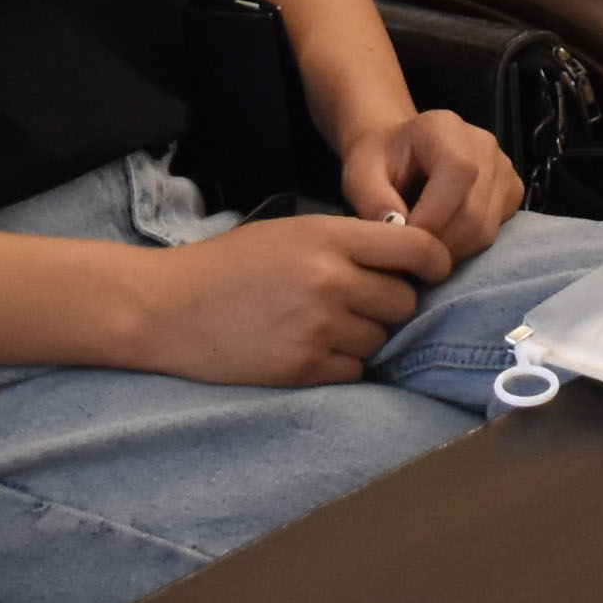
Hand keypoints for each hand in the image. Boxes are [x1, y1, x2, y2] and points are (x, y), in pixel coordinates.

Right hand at [124, 213, 448, 384]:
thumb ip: (346, 242)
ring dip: (364, 336)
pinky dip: (342, 365)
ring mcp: (318, 327)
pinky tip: (312, 350)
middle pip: (403, 300)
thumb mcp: (290, 232)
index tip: (433, 270)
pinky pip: (355, 371)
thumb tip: (405, 262)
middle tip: (357, 302)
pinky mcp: (303, 368)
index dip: (434, 261)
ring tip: (323, 326)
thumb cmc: (229, 265)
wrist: (167, 307)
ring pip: (380, 339)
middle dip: (389, 303)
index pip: (415, 247)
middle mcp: (330, 281)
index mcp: (328, 237)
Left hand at [341, 106, 523, 264]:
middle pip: (474, 211)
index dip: (433, 215)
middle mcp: (484, 143)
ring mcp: (504, 168)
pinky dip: (467, 247)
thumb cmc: (380, 161)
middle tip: (408, 256)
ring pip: (486, 229)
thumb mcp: (360, 174)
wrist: (402, 153)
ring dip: (451, 251)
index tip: (402, 236)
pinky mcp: (512, 191)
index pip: (458, 173)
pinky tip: (442, 240)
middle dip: (438, 244)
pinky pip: (496, 232)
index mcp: (445, 127)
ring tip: (422, 251)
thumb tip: (397, 229)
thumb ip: (372, 199)